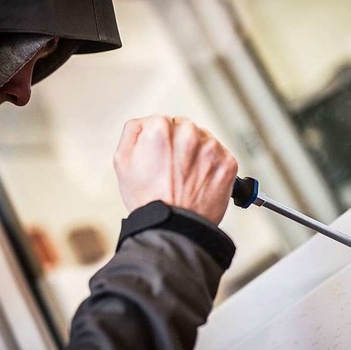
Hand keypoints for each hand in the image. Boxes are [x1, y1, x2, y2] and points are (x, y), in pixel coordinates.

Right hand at [114, 115, 237, 224]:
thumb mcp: (122, 162)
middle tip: (173, 169)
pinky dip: (213, 166)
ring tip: (187, 177)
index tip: (160, 157)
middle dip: (179, 144)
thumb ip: (132, 131)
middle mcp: (188, 134)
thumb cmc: (149, 200)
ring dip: (197, 153)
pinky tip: (200, 181)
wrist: (174, 228)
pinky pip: (220, 155)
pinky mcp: (227, 163)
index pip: (162, 121)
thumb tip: (144, 122)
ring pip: (203, 140)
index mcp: (160, 129)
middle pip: (184, 128)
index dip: (159, 140)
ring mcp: (210, 148)